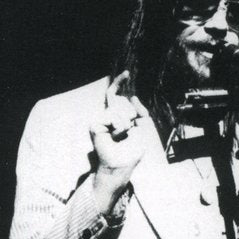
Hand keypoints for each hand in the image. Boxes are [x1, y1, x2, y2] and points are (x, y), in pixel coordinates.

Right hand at [90, 71, 150, 213]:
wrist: (121, 166)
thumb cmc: (132, 152)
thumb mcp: (143, 129)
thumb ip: (141, 113)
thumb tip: (133, 97)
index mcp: (116, 117)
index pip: (115, 96)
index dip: (119, 83)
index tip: (126, 73)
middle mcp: (106, 117)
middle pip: (119, 101)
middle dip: (130, 118)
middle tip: (127, 133)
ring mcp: (100, 120)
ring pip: (118, 111)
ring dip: (125, 126)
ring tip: (121, 138)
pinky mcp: (95, 125)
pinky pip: (113, 117)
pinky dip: (119, 128)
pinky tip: (115, 137)